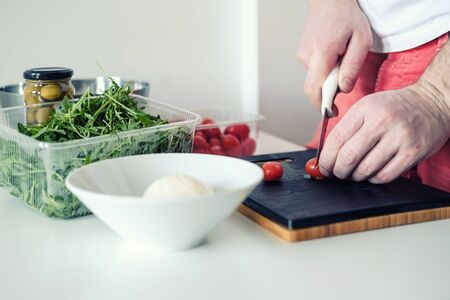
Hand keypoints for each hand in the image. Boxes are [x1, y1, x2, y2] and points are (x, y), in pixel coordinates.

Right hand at [298, 0, 371, 109]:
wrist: (329, 0)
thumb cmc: (347, 17)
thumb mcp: (362, 40)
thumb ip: (353, 67)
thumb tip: (343, 89)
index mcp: (322, 53)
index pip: (313, 89)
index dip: (321, 105)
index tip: (331, 112)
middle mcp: (307, 56)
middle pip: (312, 88)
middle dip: (326, 93)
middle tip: (342, 82)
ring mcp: (302, 55)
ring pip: (314, 79)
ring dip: (328, 78)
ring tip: (341, 60)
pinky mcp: (302, 54)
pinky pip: (314, 71)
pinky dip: (324, 71)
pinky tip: (334, 57)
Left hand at [319, 83, 449, 182]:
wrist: (432, 102)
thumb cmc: (394, 108)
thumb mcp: (367, 107)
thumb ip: (347, 128)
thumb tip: (326, 155)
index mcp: (364, 109)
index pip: (336, 139)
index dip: (325, 159)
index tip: (323, 167)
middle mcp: (381, 121)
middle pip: (348, 157)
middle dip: (337, 171)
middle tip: (337, 173)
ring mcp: (399, 137)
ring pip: (365, 170)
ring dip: (355, 177)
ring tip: (355, 173)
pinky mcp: (412, 152)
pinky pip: (384, 176)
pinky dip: (373, 179)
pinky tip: (373, 173)